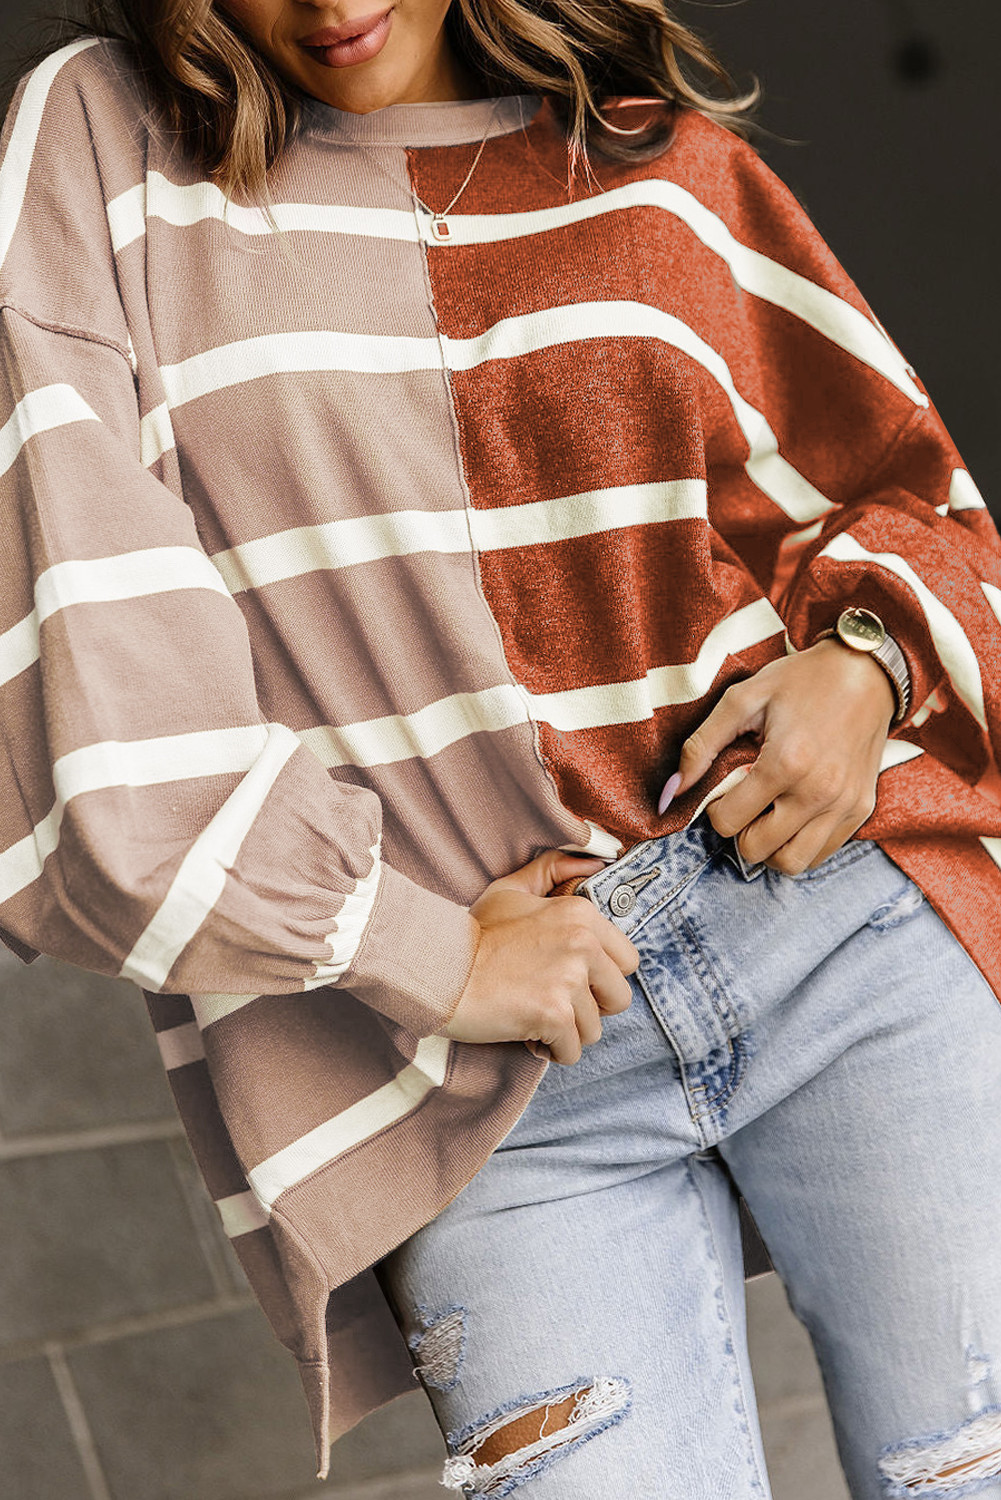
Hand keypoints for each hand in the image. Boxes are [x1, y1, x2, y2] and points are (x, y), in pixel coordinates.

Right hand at [442, 850, 638, 1065]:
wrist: (439, 967)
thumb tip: (593, 860)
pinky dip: (550, 1051)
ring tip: (533, 1016)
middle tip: (554, 1002)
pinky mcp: (554, 1013)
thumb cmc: (472, 933)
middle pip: (619, 999)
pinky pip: (571, 1052)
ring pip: (594, 1030)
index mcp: (581, 915)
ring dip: (565, 1032)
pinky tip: (526, 1032)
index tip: (571, 979)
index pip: (628, 961)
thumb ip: (552, 870)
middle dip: (590, 1009)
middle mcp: (583, 944)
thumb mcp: (512, 890)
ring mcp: (570, 979)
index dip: (601, 977)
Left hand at [671, 639, 895, 873]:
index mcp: (785, 763)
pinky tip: (793, 815)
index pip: (729, 822)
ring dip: (770, 847)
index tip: (726, 789)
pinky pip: (822, 853)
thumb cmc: (801, 681)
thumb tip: (671, 791)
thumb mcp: (743, 699)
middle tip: (744, 803)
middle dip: (740, 832)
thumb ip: (701, 745)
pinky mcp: (861, 809)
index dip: (716, 810)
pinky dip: (800, 844)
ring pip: (792, 863)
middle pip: (757, 850)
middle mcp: (818, 791)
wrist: (865, 673)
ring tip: (767, 815)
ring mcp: (844, 804)